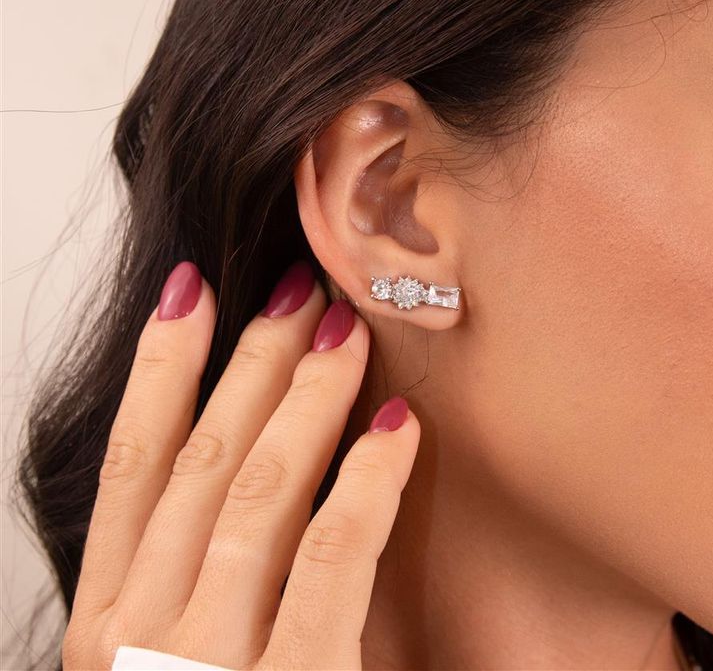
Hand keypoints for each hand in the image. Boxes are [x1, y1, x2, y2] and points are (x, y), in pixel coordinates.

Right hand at [62, 260, 419, 669]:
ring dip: (305, 399)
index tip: (189, 291)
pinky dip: (365, 485)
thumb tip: (243, 460)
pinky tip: (397, 429)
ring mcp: (206, 666)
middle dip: (247, 360)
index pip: (131, 463)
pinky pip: (332, 560)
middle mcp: (141, 638)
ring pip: (257, 492)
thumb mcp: (174, 659)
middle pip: (200, 457)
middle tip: (292, 287)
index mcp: (108, 624)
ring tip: (343, 330)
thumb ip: (194, 574)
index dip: (156, 367)